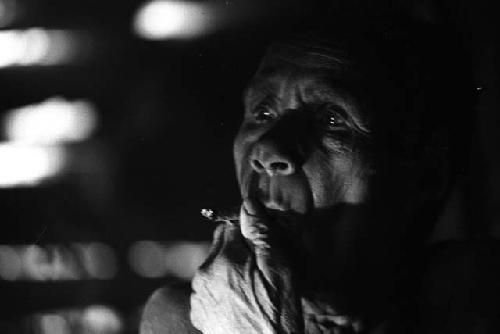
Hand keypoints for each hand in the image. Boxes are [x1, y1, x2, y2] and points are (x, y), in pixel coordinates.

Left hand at [190, 198, 303, 333]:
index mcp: (224, 258)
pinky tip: (239, 302)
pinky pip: (207, 287)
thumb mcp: (279, 269)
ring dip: (228, 269)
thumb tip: (248, 203)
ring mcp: (198, 294)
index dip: (248, 232)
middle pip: (220, 244)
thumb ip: (261, 233)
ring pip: (214, 266)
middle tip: (258, 269)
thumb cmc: (276, 314)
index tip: (261, 245)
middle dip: (237, 250)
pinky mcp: (197, 311)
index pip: (230, 224)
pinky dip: (220, 289)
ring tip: (250, 289)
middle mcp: (204, 273)